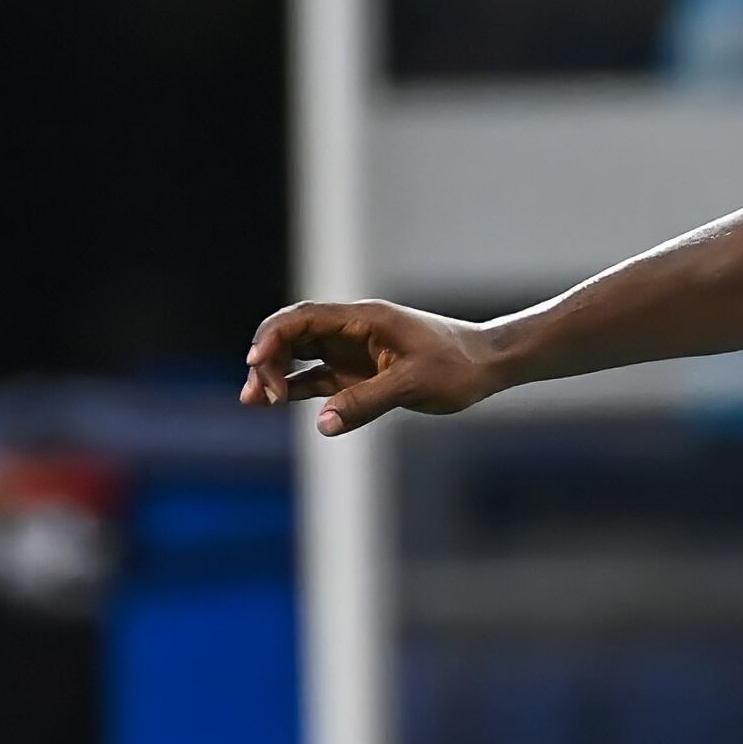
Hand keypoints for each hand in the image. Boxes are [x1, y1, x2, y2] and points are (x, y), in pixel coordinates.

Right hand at [243, 300, 501, 434]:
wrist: (488, 366)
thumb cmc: (457, 366)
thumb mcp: (413, 384)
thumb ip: (366, 402)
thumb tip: (323, 425)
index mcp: (363, 319)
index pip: (303, 318)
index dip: (272, 337)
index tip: (256, 363)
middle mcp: (352, 330)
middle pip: (293, 335)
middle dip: (267, 359)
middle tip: (258, 394)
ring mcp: (354, 351)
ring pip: (301, 357)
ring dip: (276, 375)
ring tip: (254, 401)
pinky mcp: (360, 373)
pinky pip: (319, 378)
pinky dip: (296, 388)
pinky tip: (276, 402)